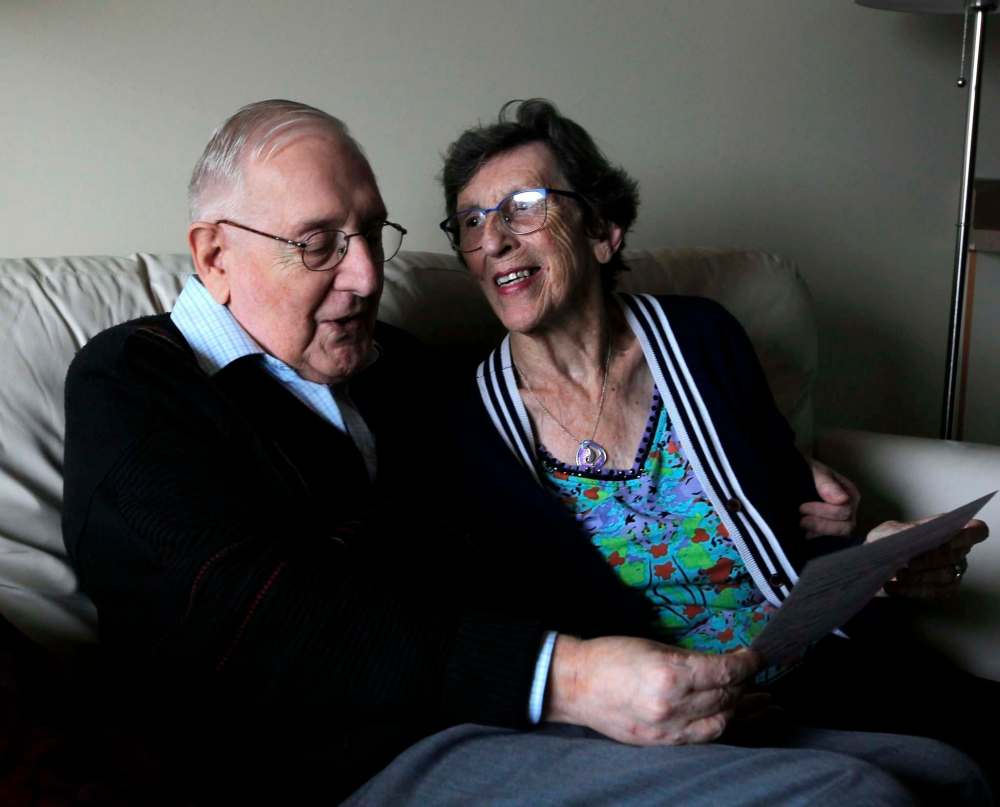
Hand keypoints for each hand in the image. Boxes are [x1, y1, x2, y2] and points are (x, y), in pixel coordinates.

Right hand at [544, 635, 760, 745]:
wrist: (575, 685)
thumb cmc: (610, 656)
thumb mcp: (652, 646)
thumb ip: (688, 658)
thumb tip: (722, 663)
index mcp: (670, 673)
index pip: (724, 672)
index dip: (747, 664)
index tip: (756, 656)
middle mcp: (672, 705)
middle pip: (726, 697)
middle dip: (744, 683)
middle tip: (750, 671)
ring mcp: (666, 728)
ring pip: (720, 721)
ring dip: (739, 708)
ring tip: (755, 698)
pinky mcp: (660, 742)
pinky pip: (702, 737)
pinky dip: (720, 725)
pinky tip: (730, 717)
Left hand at [799, 459, 859, 537]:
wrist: (796, 473)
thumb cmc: (808, 470)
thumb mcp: (814, 471)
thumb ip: (826, 483)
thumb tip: (842, 499)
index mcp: (850, 493)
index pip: (845, 511)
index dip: (824, 512)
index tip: (802, 507)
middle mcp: (851, 508)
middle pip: (847, 526)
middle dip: (822, 525)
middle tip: (801, 520)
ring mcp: (844, 520)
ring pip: (841, 534)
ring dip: (821, 532)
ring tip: (802, 525)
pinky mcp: (833, 528)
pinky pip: (832, 539)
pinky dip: (819, 537)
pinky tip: (805, 534)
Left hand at [866, 518, 987, 598]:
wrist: (875, 562)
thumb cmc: (887, 543)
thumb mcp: (888, 532)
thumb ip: (901, 531)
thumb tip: (912, 534)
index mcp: (949, 530)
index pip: (975, 531)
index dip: (967, 535)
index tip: (946, 540)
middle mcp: (956, 551)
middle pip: (955, 555)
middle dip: (932, 559)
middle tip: (910, 562)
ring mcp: (953, 571)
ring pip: (945, 576)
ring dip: (920, 576)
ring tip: (898, 574)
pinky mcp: (943, 590)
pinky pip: (934, 592)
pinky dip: (912, 589)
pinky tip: (893, 585)